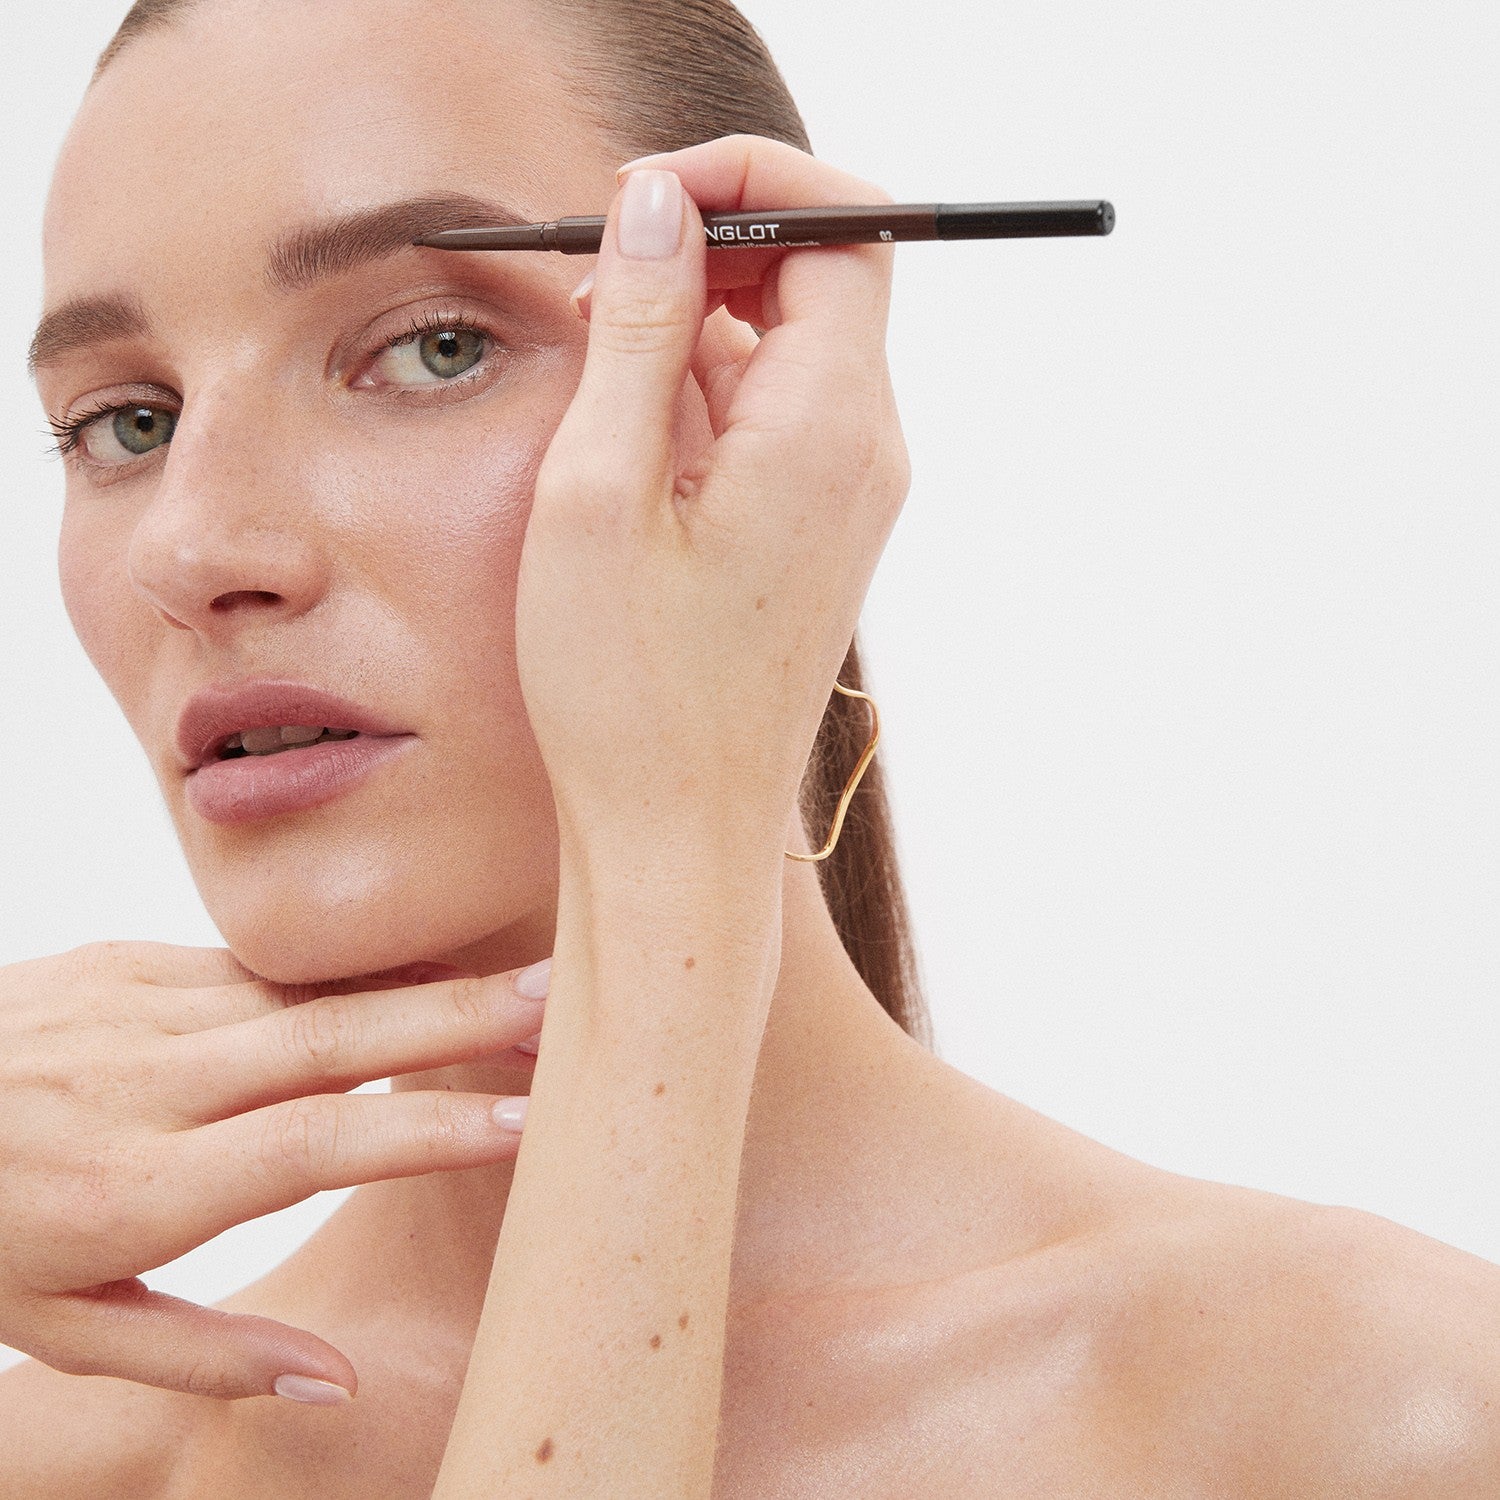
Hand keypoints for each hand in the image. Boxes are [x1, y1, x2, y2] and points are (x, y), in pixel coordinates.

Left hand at [0, 940, 548, 1400]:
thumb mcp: (61, 1330)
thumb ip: (203, 1358)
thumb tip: (335, 1381)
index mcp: (131, 1188)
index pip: (311, 1147)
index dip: (427, 1129)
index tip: (531, 1117)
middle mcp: (142, 1084)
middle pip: (332, 1041)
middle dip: (462, 1019)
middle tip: (565, 998)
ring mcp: (130, 1008)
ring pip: (310, 993)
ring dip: (427, 986)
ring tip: (527, 982)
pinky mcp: (121, 960)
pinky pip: (259, 969)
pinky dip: (351, 976)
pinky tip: (423, 977)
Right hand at [519, 134, 911, 865]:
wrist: (679, 833)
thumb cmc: (629, 692)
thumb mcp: (598, 491)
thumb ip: (636, 328)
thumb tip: (659, 204)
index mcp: (829, 431)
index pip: (847, 230)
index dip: (753, 185)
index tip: (653, 192)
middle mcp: (864, 455)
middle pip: (824, 280)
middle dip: (715, 245)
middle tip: (601, 265)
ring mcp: (848, 498)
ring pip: (792, 348)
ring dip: (698, 320)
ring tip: (592, 345)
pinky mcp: (817, 533)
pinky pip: (778, 417)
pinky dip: (706, 389)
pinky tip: (624, 423)